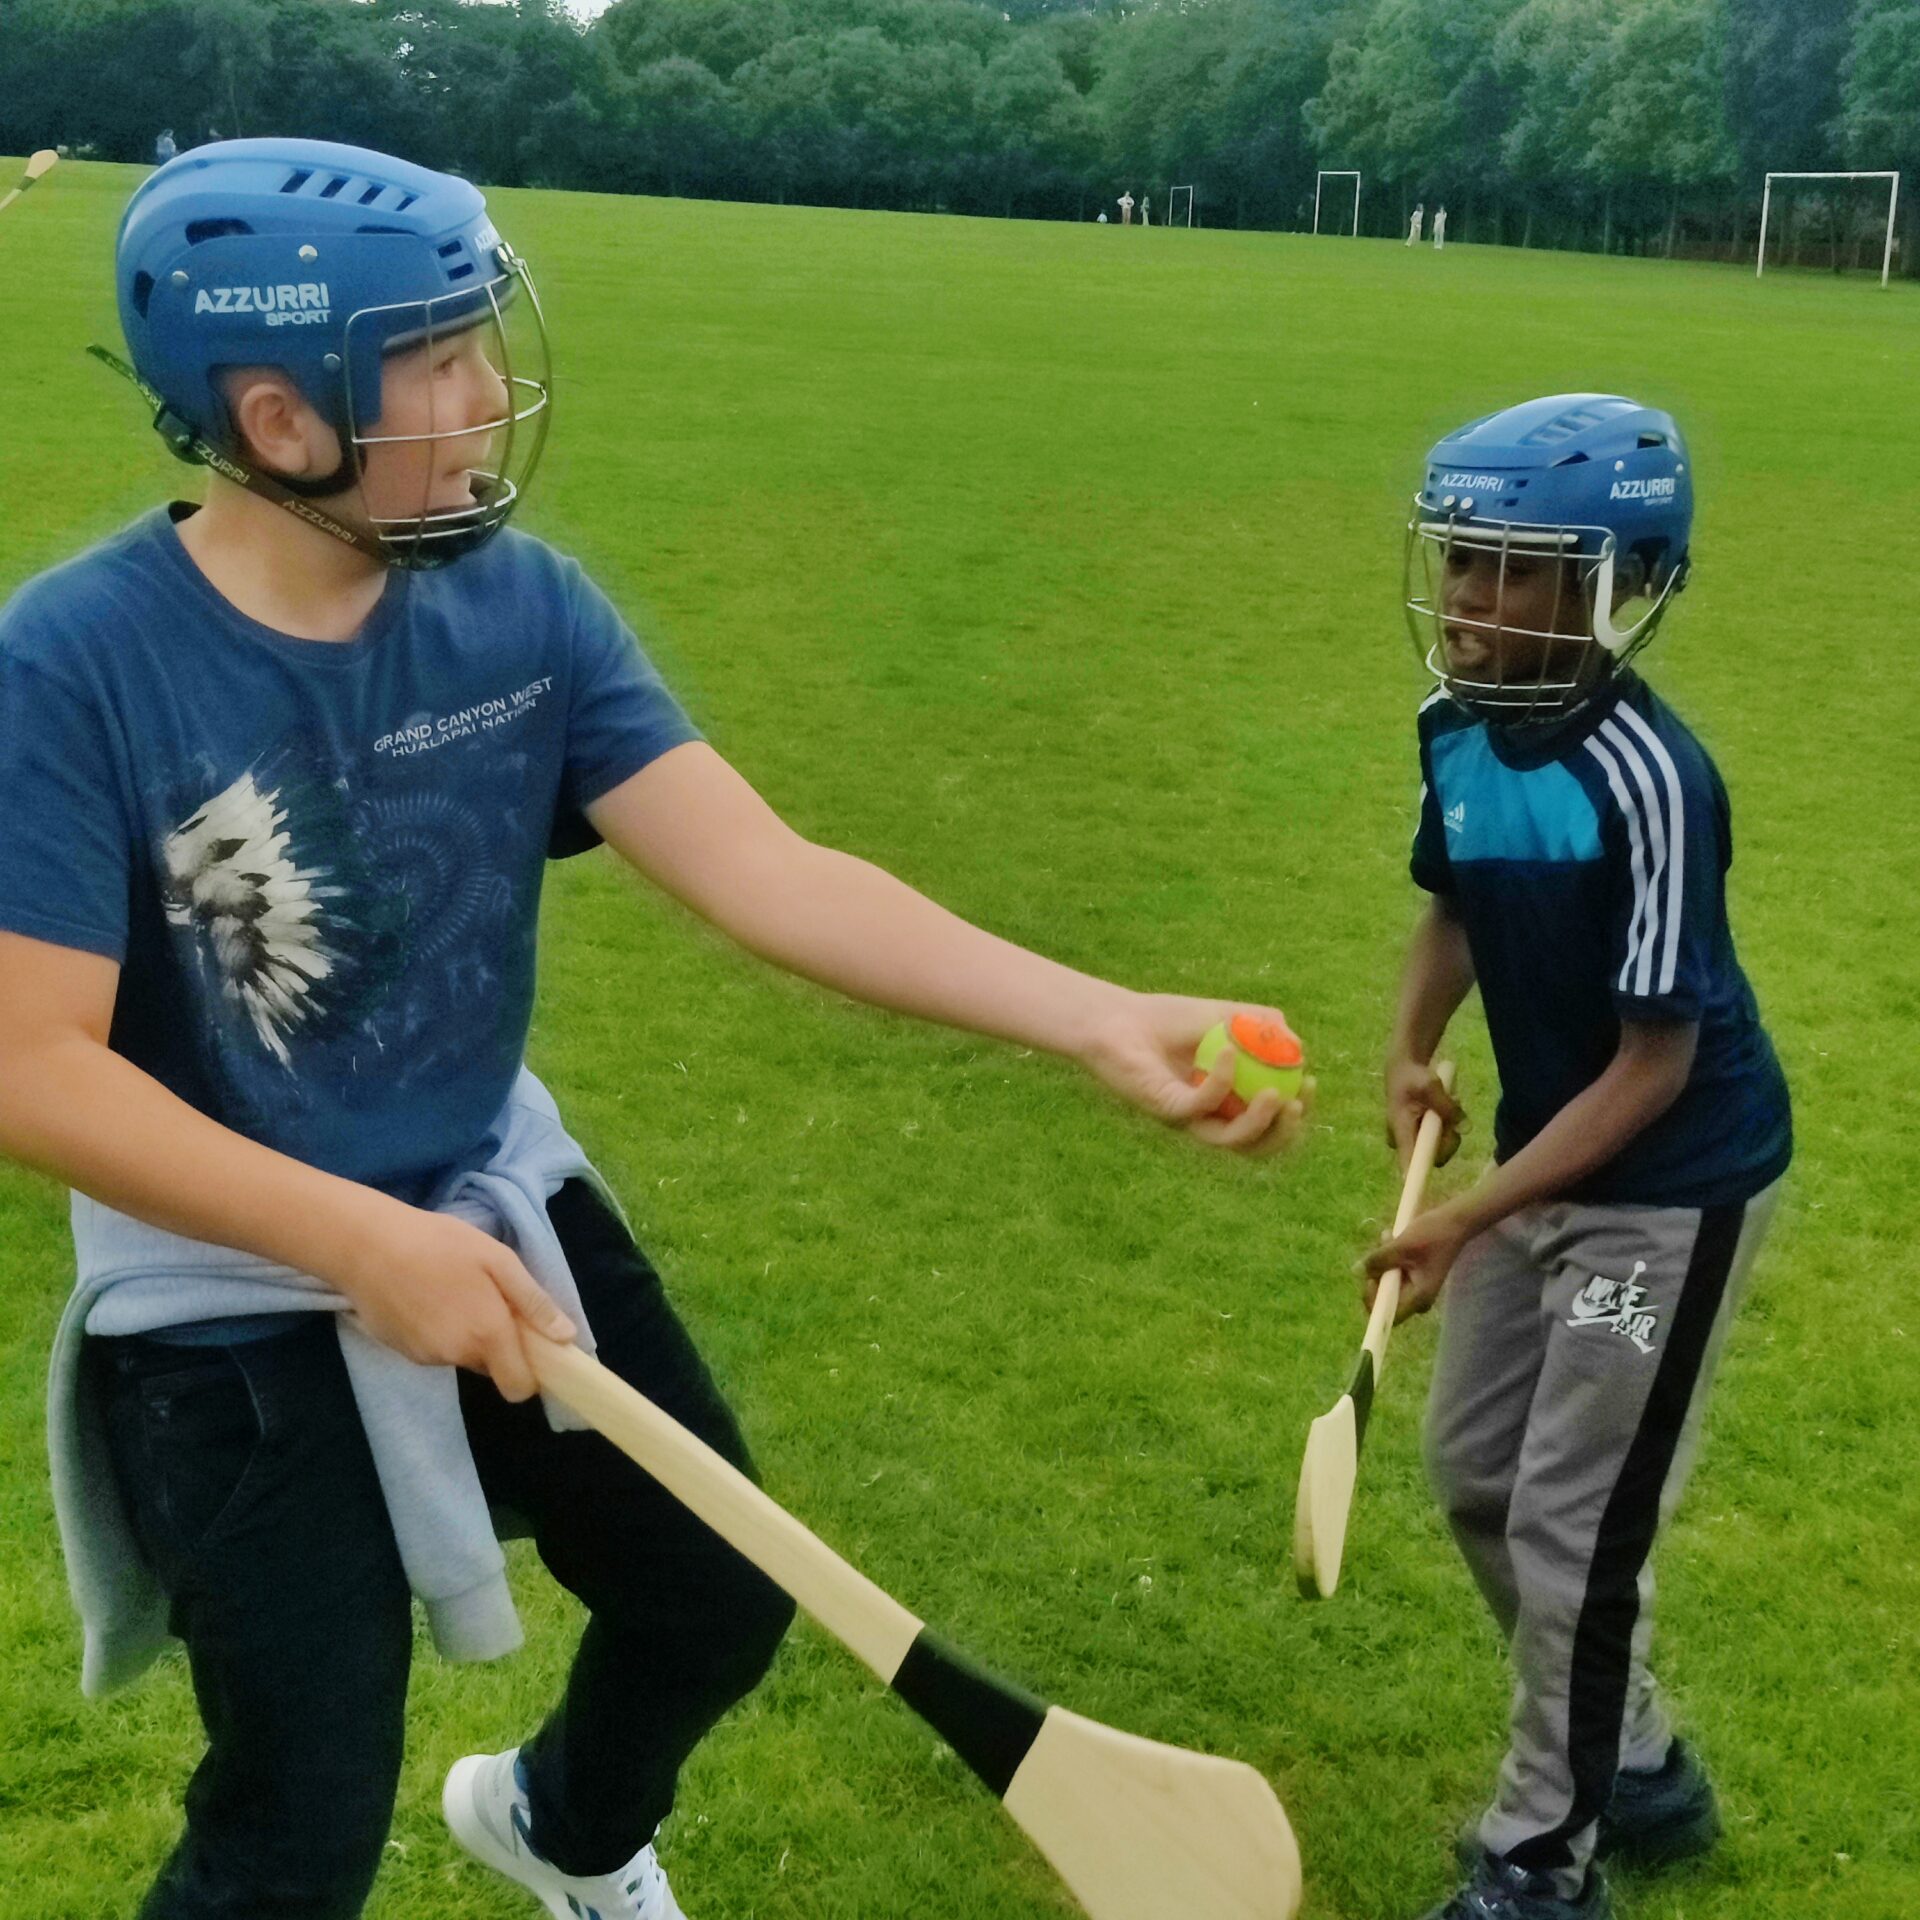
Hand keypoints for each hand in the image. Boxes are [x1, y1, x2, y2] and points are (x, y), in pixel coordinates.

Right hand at [330, 1198, 575, 1401]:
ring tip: (453, 1290)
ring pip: (462, 1357)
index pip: (519, 1387)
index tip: (531, 1344)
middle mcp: (456, 1356)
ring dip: (467, 1335)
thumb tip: (566, 1338)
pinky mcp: (402, 1351)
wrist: (366, 1245)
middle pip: (492, 1367)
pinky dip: (439, 1332)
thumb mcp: (498, 1260)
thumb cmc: (439, 1244)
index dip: (531, 1374)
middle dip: (498, 1344)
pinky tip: (427, 1297)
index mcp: (487, 1335)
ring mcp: (425, 1357)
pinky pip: (436, 1350)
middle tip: (488, 1299)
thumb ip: (533, 1302)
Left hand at [1079, 991, 1312, 1153]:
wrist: (1119, 1018)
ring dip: (1259, 1123)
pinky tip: (1227, 1054)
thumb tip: (1297, 1046)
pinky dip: (1219, 1082)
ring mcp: (1187, 1119)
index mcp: (1227, 1104)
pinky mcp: (1164, 1110)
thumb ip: (1262, 1025)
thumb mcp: (1226, 1015)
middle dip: (1284, 1132)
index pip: (1269, 1123)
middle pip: (1255, 1145)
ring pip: (1229, 1141)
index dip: (1295, 1113)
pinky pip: (1199, 1106)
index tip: (1312, 1084)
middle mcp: (1208, 1120)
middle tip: (1298, 1104)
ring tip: (1277, 1095)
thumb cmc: (1169, 1019)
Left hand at [1361, 1200, 1473, 1321]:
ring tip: (1388, 1237)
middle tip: (1381, 1248)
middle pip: (1385, 1296)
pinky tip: (1392, 1238)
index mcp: (1418, 1298)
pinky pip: (1393, 1272)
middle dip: (1377, 1272)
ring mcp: (1416, 1287)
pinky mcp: (1414, 1275)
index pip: (1387, 1315)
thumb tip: (1356, 1271)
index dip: (1373, 1299)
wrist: (1456, 1221)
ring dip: (1382, 1259)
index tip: (1370, 1277)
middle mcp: (1417, 1298)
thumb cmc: (1433, 1235)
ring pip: (1387, 1281)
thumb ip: (1378, 1260)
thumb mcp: (1401, 1247)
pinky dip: (1389, 1257)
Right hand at [1384, 1054, 1463, 1172]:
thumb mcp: (1430, 1086)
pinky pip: (1441, 1139)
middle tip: (1451, 1115)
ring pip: (1441, 1147)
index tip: (1425, 1191)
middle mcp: (1406, 1140)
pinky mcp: (1422, 1134)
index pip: (1408, 1163)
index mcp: (1401, 1130)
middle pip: (1434, 1156)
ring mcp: (1414, 1138)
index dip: (1417, 1179)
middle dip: (1448, 1138)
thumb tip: (1463, 1126)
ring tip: (1447, 1104)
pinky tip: (1445, 1108)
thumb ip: (1446, 1107)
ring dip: (1449, 1129)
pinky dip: (1448, 1126)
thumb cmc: (1412, 1076)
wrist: (1405, 1067)